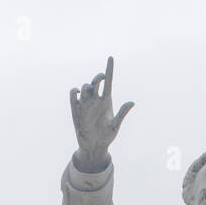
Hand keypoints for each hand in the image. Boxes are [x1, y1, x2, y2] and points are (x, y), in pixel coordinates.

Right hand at [70, 56, 133, 170]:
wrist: (94, 146)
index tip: (111, 58)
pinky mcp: (75, 109)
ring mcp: (85, 103)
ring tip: (89, 91)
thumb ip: (122, 113)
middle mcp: (96, 100)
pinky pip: (73, 95)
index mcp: (107, 101)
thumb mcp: (116, 125)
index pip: (109, 81)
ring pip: (85, 87)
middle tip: (100, 79)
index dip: (109, 69)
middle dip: (97, 77)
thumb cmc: (107, 137)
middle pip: (96, 82)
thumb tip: (132, 102)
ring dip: (87, 86)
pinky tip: (78, 93)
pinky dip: (74, 91)